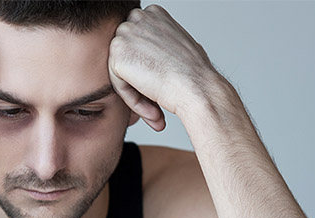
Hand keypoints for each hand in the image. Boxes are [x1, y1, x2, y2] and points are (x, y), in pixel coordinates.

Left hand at [108, 5, 222, 130]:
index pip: (136, 43)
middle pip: (125, 55)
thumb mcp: (179, 45)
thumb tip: (152, 54)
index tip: (159, 86)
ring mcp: (126, 33)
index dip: (146, 68)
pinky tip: (151, 108)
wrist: (197, 87)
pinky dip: (131, 99)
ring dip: (134, 91)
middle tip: (155, 102)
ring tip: (155, 108)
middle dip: (136, 78)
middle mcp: (138, 18)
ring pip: (119, 70)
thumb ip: (160, 44)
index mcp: (153, 13)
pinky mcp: (118, 53)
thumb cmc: (194, 72)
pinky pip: (117, 82)